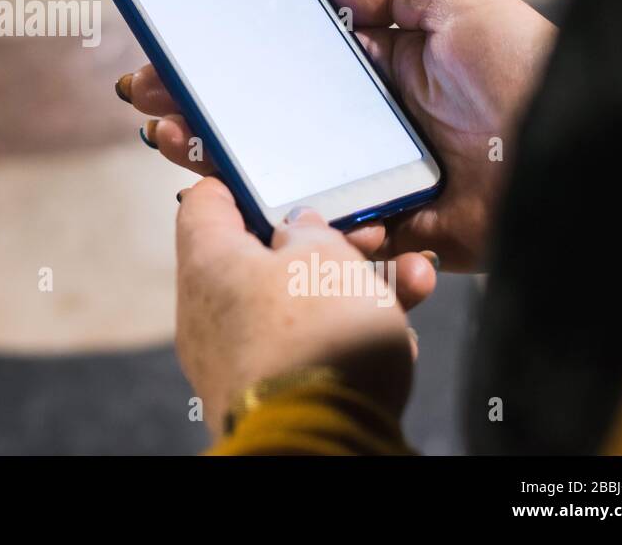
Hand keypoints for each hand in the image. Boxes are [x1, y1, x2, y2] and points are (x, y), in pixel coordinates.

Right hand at [120, 0, 554, 269]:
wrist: (583, 143)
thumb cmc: (528, 66)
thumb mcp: (457, 2)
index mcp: (371, 84)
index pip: (274, 79)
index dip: (218, 74)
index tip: (166, 64)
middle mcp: (362, 137)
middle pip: (260, 133)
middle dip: (195, 118)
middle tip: (147, 104)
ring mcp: (371, 188)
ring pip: (274, 185)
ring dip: (215, 166)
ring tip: (173, 140)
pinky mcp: (391, 236)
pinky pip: (321, 237)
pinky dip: (275, 220)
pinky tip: (233, 193)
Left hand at [176, 178, 417, 436]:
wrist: (319, 441)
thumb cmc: (315, 335)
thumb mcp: (325, 253)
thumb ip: (311, 228)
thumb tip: (296, 228)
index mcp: (207, 261)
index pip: (207, 202)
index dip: (243, 184)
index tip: (279, 180)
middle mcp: (208, 309)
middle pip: (265, 258)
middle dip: (329, 245)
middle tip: (374, 239)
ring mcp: (235, 355)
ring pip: (298, 305)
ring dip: (356, 290)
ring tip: (414, 283)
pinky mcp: (267, 394)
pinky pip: (307, 350)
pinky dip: (347, 338)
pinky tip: (398, 340)